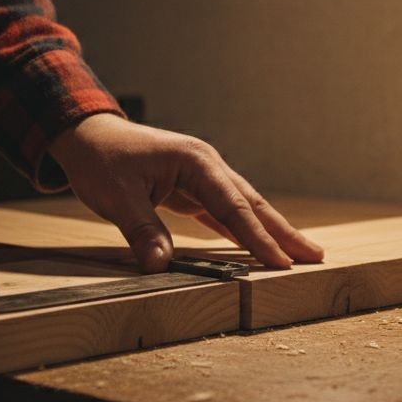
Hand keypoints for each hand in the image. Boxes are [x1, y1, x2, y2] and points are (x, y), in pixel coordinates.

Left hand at [47, 114, 323, 271]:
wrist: (86, 135)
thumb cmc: (101, 160)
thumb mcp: (117, 197)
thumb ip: (143, 230)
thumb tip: (161, 266)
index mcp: (195, 162)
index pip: (233, 207)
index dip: (258, 238)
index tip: (281, 263)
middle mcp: (206, 165)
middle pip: (251, 204)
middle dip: (283, 232)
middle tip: (315, 257)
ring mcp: (201, 176)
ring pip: (242, 208)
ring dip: (269, 231)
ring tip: (299, 254)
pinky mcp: (192, 188)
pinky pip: (224, 213)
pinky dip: (243, 230)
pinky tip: (258, 247)